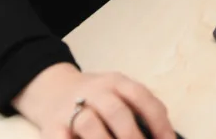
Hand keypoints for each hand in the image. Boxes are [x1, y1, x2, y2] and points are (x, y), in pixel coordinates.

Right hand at [14, 63, 175, 138]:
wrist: (51, 88)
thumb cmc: (95, 99)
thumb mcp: (118, 93)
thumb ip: (139, 110)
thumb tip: (165, 138)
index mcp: (116, 82)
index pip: (142, 97)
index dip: (159, 122)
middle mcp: (95, 92)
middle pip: (116, 111)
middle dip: (132, 137)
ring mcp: (71, 108)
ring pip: (89, 124)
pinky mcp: (51, 126)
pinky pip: (62, 138)